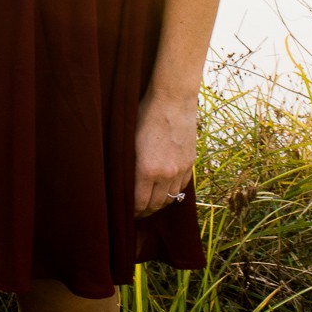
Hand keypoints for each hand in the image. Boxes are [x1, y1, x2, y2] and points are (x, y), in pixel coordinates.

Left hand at [134, 93, 196, 215]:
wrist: (173, 100)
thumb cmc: (145, 115)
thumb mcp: (128, 139)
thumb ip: (128, 165)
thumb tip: (121, 183)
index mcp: (146, 169)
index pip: (138, 203)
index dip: (132, 211)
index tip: (125, 212)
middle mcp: (165, 174)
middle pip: (155, 205)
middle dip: (144, 211)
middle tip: (136, 212)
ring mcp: (180, 169)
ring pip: (170, 199)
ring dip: (159, 204)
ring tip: (150, 203)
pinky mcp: (190, 163)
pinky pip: (182, 187)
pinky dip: (172, 193)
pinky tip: (164, 191)